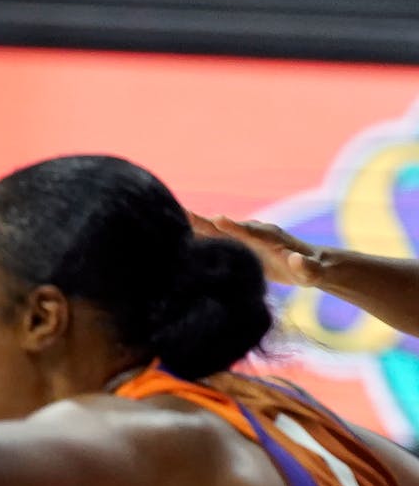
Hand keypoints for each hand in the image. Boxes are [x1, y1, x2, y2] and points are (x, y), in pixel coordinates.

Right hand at [188, 210, 323, 286]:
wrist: (307, 263)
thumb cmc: (312, 271)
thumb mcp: (313, 273)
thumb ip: (306, 268)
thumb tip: (296, 260)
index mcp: (271, 238)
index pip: (251, 231)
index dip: (235, 227)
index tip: (218, 219)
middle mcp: (254, 232)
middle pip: (226, 226)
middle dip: (205, 221)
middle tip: (182, 213)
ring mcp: (243, 237)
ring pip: (216, 230)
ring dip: (195, 225)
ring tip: (172, 218)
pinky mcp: (236, 244)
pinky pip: (214, 238)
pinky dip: (198, 235)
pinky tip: (178, 233)